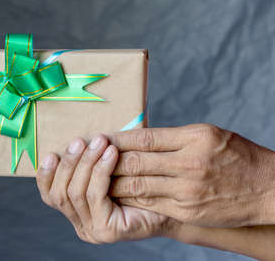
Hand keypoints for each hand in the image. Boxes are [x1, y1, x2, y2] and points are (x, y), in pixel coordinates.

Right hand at [36, 135, 177, 243]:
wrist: (175, 204)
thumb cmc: (143, 182)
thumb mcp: (110, 169)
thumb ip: (90, 161)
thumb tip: (77, 136)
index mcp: (76, 211)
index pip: (49, 195)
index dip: (46, 174)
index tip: (51, 153)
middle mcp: (81, 224)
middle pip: (59, 193)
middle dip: (69, 163)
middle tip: (81, 141)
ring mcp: (92, 230)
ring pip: (76, 192)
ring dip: (86, 163)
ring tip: (99, 142)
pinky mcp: (107, 231)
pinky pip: (95, 195)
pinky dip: (100, 171)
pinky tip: (110, 153)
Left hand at [109, 124, 274, 227]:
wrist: (268, 189)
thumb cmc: (236, 156)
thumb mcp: (207, 135)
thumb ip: (172, 138)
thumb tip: (137, 137)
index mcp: (194, 137)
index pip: (144, 137)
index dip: (117, 139)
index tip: (98, 138)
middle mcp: (189, 163)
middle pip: (135, 161)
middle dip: (107, 160)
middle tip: (87, 158)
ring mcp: (188, 190)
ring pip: (137, 184)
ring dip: (111, 181)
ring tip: (94, 177)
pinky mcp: (187, 210)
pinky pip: (149, 203)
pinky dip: (129, 198)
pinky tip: (115, 194)